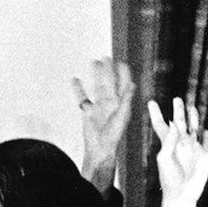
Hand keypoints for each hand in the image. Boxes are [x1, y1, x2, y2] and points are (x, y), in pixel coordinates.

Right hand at [74, 59, 134, 193]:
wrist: (100, 149)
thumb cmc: (113, 136)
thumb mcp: (122, 116)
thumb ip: (126, 100)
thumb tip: (132, 84)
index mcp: (120, 103)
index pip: (123, 84)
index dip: (123, 73)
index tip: (121, 62)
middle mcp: (110, 103)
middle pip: (109, 82)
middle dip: (108, 70)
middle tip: (106, 57)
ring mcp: (99, 107)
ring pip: (96, 87)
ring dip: (95, 76)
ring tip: (93, 63)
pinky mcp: (88, 113)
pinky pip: (83, 98)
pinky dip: (79, 89)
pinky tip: (76, 80)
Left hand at [147, 98, 207, 206]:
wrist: (182, 194)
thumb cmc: (169, 178)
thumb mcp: (165, 158)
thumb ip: (169, 140)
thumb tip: (174, 123)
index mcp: (167, 143)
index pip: (160, 124)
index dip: (156, 113)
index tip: (151, 101)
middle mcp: (179, 143)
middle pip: (179, 122)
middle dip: (178, 111)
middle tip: (177, 98)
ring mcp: (192, 149)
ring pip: (194, 128)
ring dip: (193, 118)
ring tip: (192, 106)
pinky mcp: (204, 156)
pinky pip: (205, 143)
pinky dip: (206, 136)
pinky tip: (205, 130)